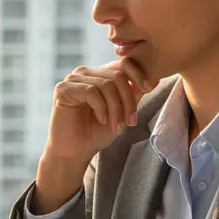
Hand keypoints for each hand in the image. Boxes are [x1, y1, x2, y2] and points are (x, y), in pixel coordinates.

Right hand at [33, 58, 154, 213]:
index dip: (139, 74)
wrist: (73, 154)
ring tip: (116, 128)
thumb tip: (155, 79)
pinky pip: (91, 91)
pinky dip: (101, 108)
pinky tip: (101, 121)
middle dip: (128, 100)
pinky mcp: (63, 89)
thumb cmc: (95, 135)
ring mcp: (73, 80)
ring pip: (106, 85)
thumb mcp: (121, 113)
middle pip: (117, 75)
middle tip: (131, 122)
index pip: (123, 64)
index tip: (150, 89)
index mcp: (99, 75)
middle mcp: (85, 73)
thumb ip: (133, 95)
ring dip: (116, 109)